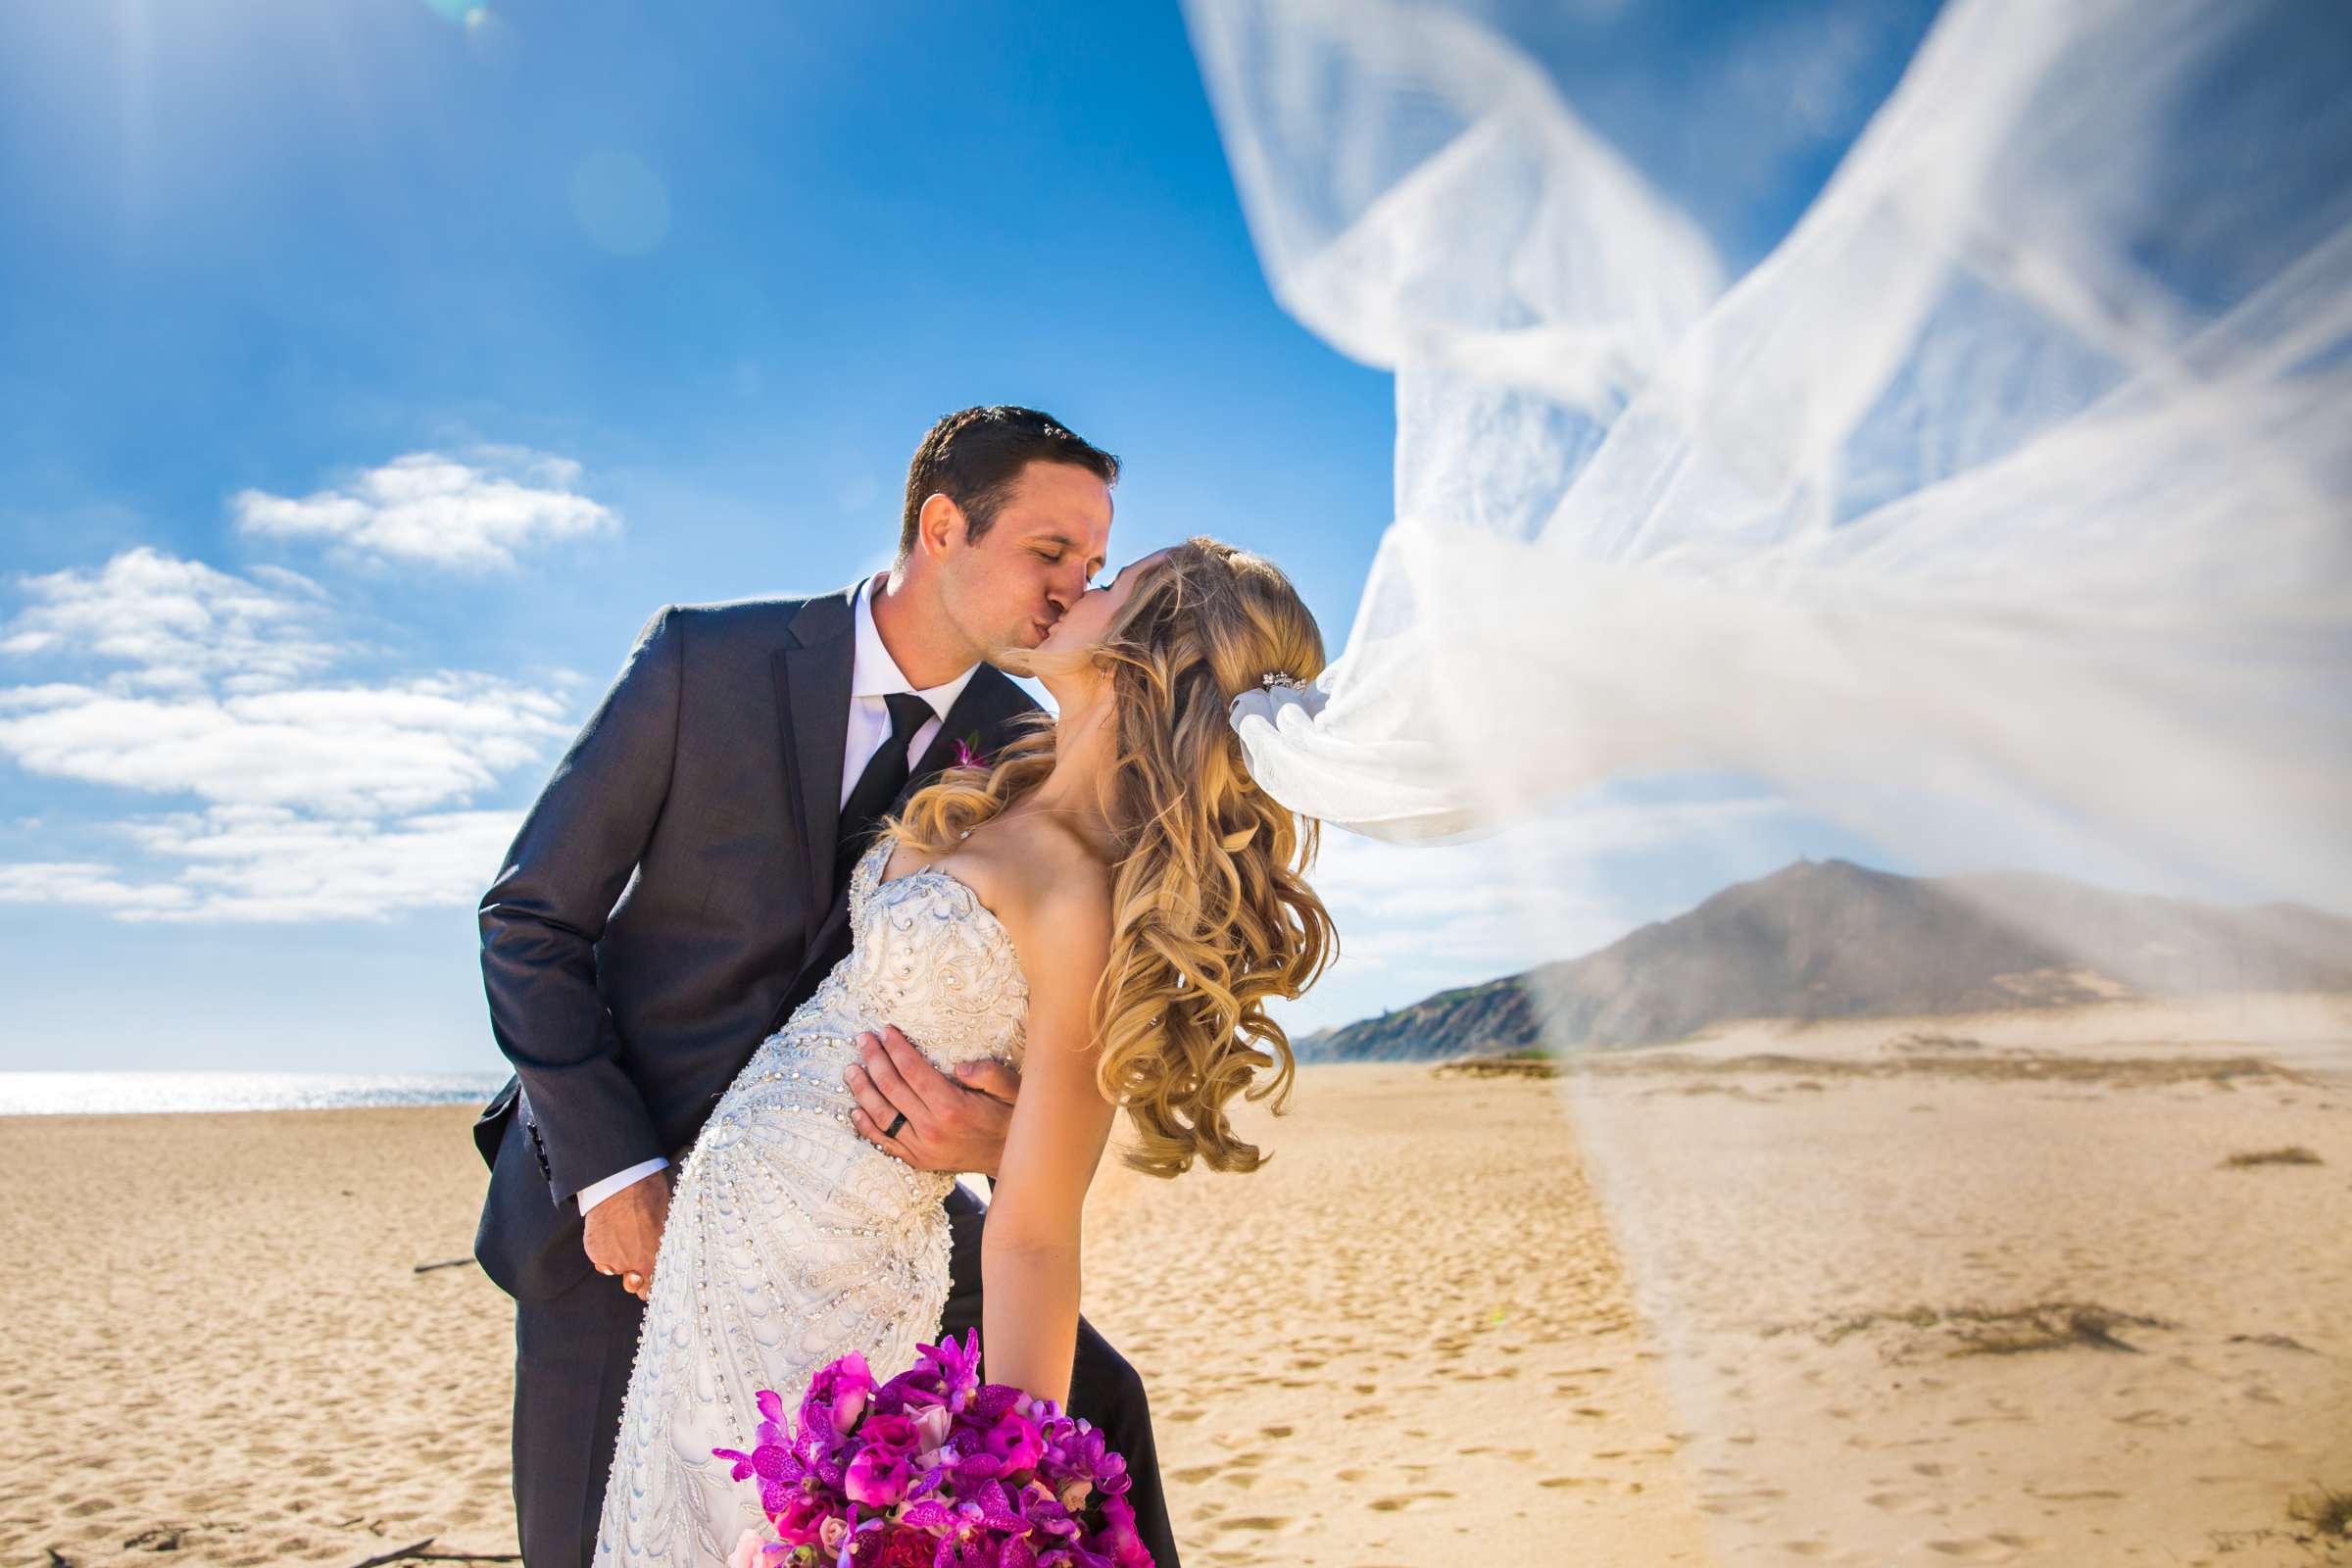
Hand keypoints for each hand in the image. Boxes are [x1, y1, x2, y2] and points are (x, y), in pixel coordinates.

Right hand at [582, 1167, 671, 1302]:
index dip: (652, 1283)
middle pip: (633, 1287)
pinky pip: (600, 1258)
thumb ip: (668, 1244)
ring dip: (619, 1262)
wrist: (622, 1182)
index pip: (653, 1289)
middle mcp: (633, 1267)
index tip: (652, 1277)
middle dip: (636, 1278)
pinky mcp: (595, 1251)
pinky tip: (611, 1232)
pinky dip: (604, 1250)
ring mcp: (611, 1260)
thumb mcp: (670, 1220)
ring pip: (615, 1271)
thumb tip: (674, 1248)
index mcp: (656, 1261)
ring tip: (623, 1239)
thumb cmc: (652, 1195)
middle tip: (637, 1261)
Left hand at [845, 1026, 1020, 1176]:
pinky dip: (866, 1127)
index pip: (913, 1071)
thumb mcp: (1012, 1088)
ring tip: (851, 1069)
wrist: (1013, 1159)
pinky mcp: (918, 1160)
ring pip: (881, 1115)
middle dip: (874, 1060)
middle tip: (863, 1040)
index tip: (885, 1030)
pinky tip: (854, 1110)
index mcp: (952, 1108)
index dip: (896, 1048)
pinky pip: (885, 1142)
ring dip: (863, 1090)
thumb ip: (989, 1074)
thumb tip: (960, 1066)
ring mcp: (922, 1148)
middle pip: (892, 1088)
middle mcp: (931, 1129)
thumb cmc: (1011, 1117)